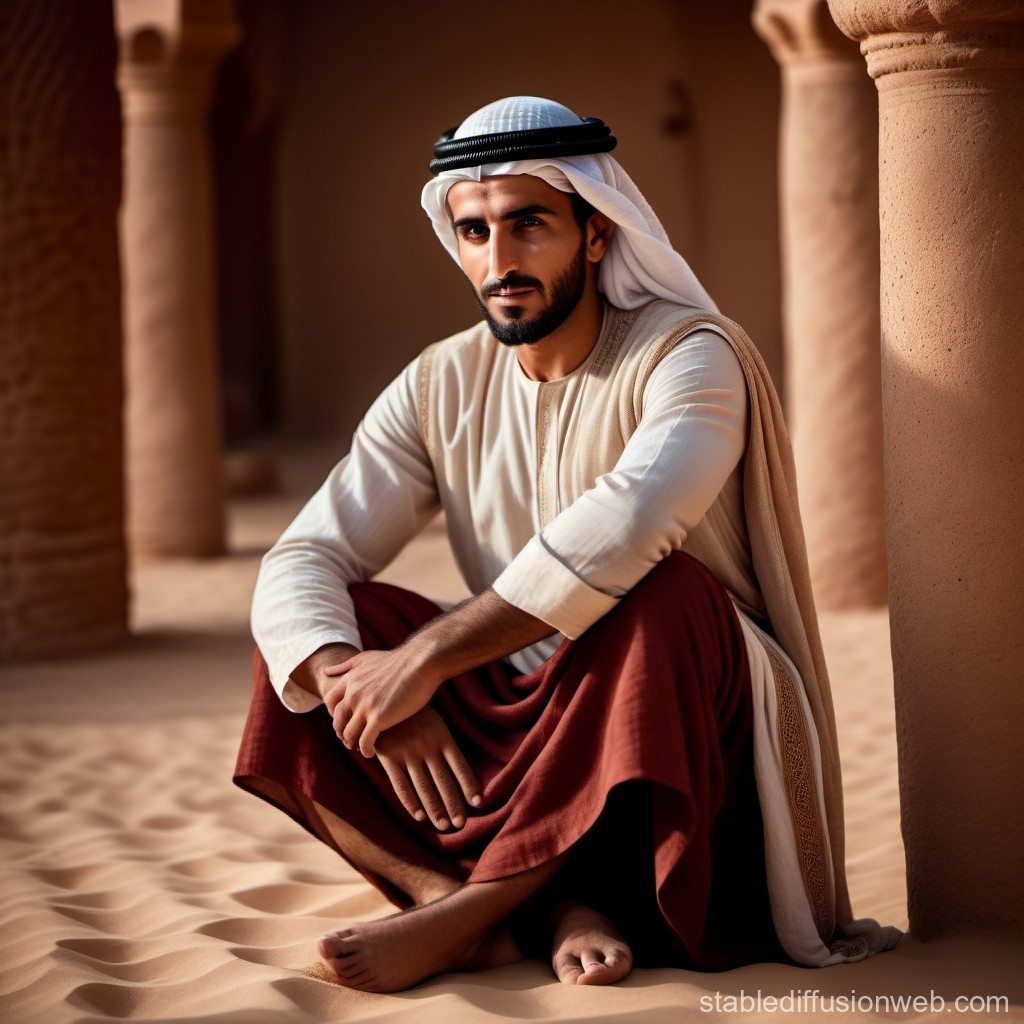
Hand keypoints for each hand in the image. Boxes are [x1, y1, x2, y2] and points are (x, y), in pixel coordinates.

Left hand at [321, 647, 440, 756]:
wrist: (421, 663)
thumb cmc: (399, 661)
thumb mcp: (366, 658)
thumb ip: (344, 666)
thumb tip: (325, 672)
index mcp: (350, 679)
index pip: (330, 702)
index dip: (335, 714)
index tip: (345, 720)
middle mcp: (354, 693)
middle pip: (338, 720)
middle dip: (342, 732)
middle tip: (350, 739)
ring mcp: (366, 706)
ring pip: (349, 734)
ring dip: (352, 744)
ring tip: (361, 748)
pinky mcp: (379, 718)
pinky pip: (365, 741)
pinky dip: (366, 750)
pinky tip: (371, 753)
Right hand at [375, 707, 480, 830]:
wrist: (384, 700)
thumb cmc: (415, 714)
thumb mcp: (435, 723)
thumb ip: (444, 744)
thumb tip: (459, 771)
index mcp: (442, 736)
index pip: (459, 765)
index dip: (468, 785)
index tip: (477, 803)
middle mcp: (427, 746)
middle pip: (443, 781)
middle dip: (453, 804)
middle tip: (460, 824)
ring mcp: (407, 752)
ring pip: (424, 787)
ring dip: (435, 809)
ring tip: (444, 825)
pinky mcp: (389, 757)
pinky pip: (401, 785)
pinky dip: (411, 802)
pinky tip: (420, 816)